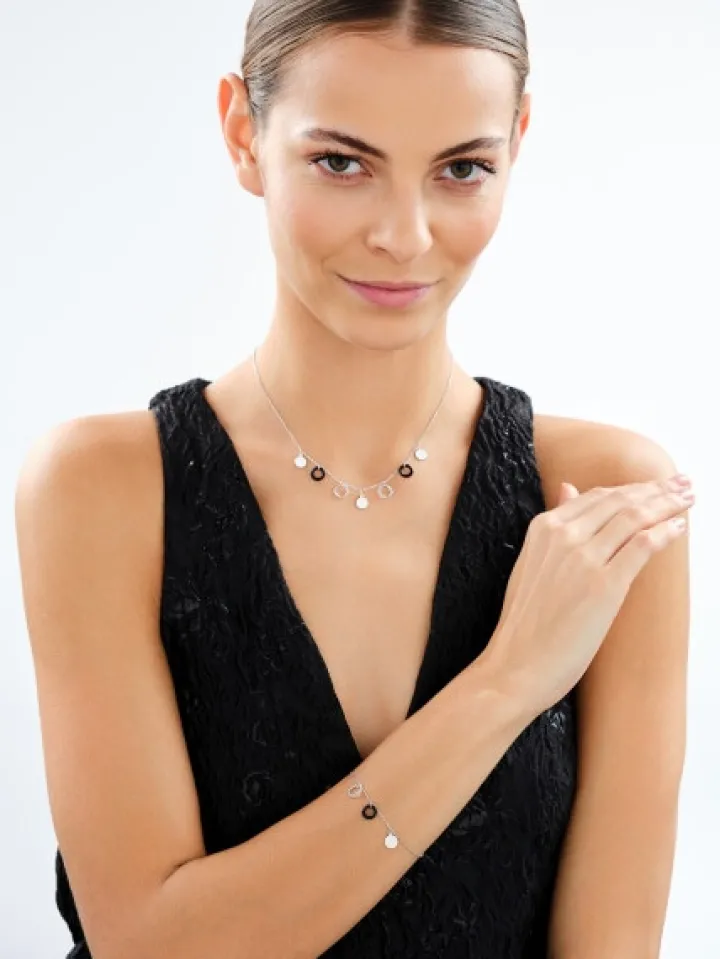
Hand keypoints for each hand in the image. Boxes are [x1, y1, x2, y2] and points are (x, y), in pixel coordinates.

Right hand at [479, 474, 693, 717]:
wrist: (517, 664)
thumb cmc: (525, 623)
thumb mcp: (532, 562)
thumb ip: (553, 526)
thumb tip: (568, 488)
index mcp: (543, 528)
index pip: (597, 496)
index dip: (632, 488)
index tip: (655, 485)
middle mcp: (562, 535)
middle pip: (620, 501)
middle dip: (657, 490)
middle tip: (684, 484)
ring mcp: (583, 558)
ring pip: (635, 517)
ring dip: (667, 504)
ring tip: (688, 499)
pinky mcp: (604, 585)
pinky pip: (642, 546)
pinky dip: (664, 532)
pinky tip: (679, 528)